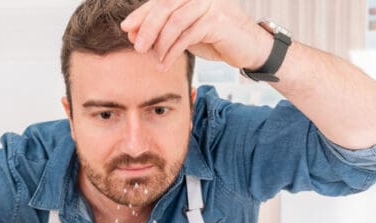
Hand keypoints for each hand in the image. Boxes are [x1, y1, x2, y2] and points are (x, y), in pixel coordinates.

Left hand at [120, 0, 271, 71]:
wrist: (249, 48)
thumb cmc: (217, 38)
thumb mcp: (186, 31)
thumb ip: (164, 29)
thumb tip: (134, 33)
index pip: (160, 0)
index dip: (141, 14)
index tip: (127, 28)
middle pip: (165, 6)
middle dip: (147, 27)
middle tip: (137, 46)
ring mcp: (210, 4)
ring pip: (175, 21)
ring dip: (160, 43)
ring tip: (153, 59)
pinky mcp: (217, 21)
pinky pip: (187, 36)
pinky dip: (173, 52)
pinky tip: (165, 63)